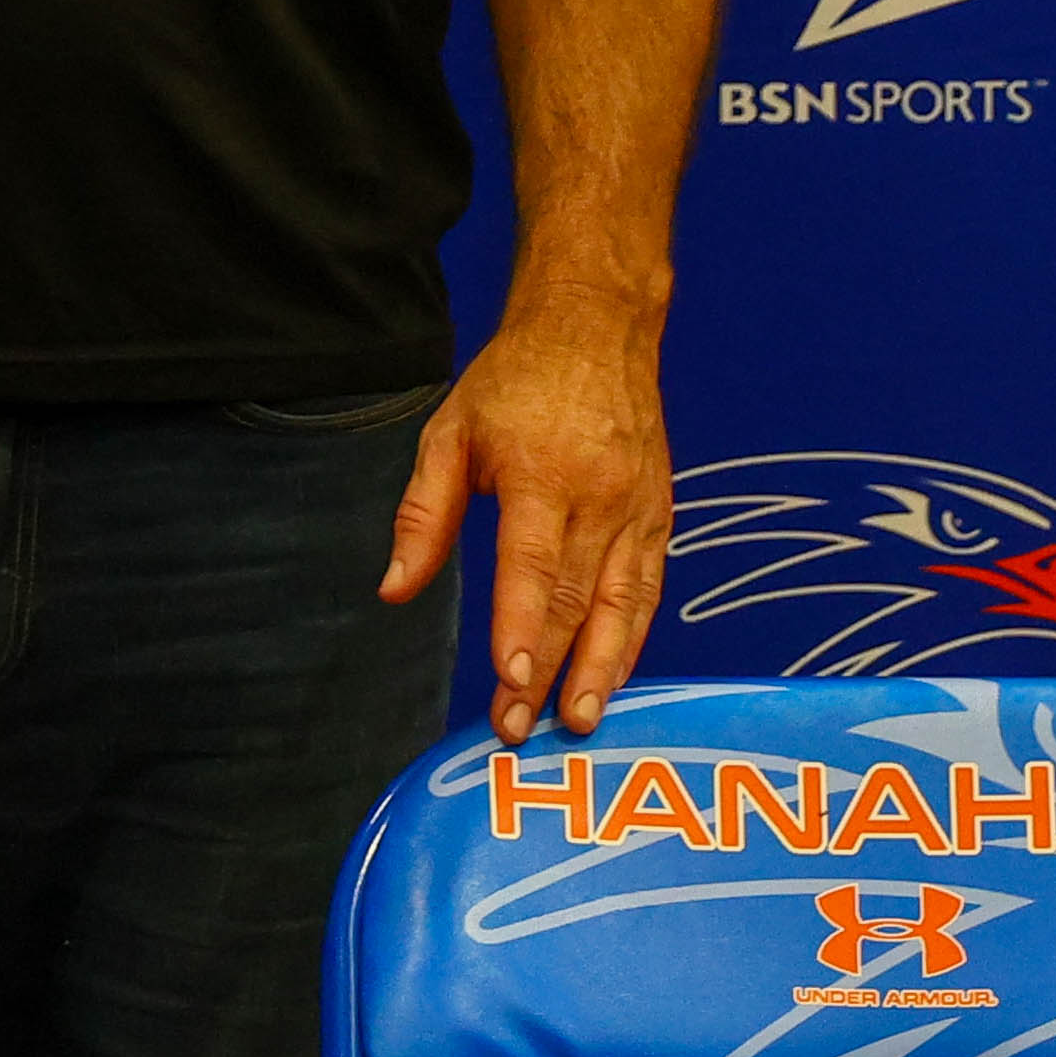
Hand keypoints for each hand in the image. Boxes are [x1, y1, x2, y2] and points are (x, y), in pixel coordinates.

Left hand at [377, 309, 670, 744]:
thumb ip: (424, 515)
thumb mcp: (450, 433)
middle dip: (550, 670)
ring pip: (624, 603)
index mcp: (544, 474)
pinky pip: (649, 586)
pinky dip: (633, 636)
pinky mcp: (661, 513)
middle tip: (525, 728)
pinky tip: (613, 674)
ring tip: (580, 720)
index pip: (533, 568)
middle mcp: (601, 496)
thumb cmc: (514, 382)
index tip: (511, 683)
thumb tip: (394, 588)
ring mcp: (640, 507)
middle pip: (576, 599)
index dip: (522, 630)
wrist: (597, 327)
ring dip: (602, 667)